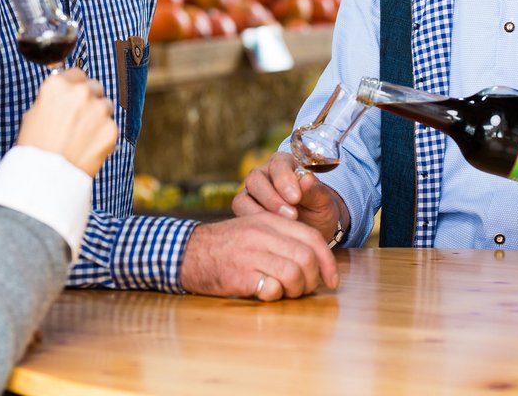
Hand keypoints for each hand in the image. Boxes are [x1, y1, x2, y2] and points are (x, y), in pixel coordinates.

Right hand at [16, 68, 117, 176]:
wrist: (45, 177)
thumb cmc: (35, 146)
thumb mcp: (34, 113)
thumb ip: (55, 97)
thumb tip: (66, 90)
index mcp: (58, 85)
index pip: (77, 74)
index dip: (74, 87)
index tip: (72, 99)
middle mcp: (81, 92)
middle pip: (94, 87)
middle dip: (89, 100)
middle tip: (78, 119)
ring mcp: (98, 109)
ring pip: (106, 105)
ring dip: (98, 116)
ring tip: (82, 135)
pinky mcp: (111, 129)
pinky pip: (110, 126)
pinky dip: (103, 135)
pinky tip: (88, 147)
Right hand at [179, 212, 339, 300]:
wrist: (186, 252)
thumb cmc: (224, 244)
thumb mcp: (253, 228)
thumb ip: (281, 236)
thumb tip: (312, 259)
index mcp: (269, 221)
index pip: (311, 238)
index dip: (327, 261)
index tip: (331, 279)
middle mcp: (262, 235)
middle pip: (307, 258)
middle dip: (313, 280)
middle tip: (305, 290)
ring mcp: (251, 254)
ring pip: (294, 274)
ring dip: (296, 290)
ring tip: (286, 293)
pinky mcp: (240, 275)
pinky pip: (272, 288)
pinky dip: (276, 296)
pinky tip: (267, 293)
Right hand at [233, 151, 346, 242]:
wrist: (312, 231)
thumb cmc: (318, 211)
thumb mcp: (323, 202)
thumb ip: (315, 191)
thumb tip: (307, 179)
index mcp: (284, 164)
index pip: (278, 164)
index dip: (284, 179)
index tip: (296, 198)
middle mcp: (263, 175)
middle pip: (255, 179)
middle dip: (271, 198)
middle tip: (291, 215)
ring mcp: (251, 194)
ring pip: (243, 199)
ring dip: (260, 214)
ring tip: (282, 226)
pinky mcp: (244, 212)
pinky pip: (240, 216)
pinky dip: (253, 225)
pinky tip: (270, 234)